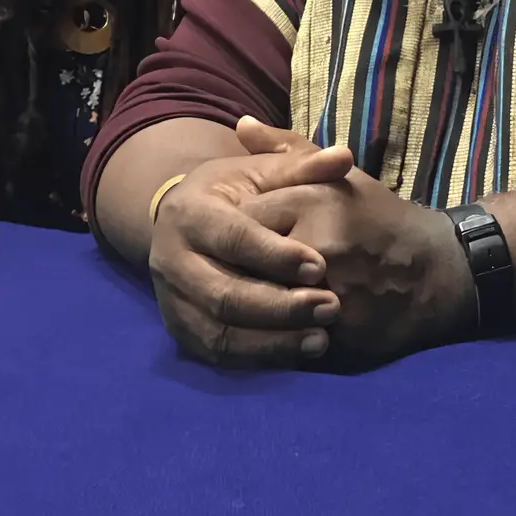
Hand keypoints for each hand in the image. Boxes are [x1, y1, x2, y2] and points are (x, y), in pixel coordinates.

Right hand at [149, 138, 353, 366]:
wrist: (186, 223)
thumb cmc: (235, 194)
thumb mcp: (262, 171)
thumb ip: (302, 166)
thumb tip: (344, 157)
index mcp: (190, 212)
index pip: (232, 237)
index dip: (275, 255)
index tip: (320, 266)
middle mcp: (171, 259)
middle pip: (223, 293)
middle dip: (280, 306)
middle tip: (330, 308)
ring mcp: (172, 300)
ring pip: (218, 332)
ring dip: (272, 341)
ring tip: (321, 339)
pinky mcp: (181, 330)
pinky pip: (218, 353)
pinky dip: (258, 358)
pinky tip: (297, 354)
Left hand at [246, 169, 474, 367]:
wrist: (438, 273)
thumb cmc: (382, 218)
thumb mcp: (340, 176)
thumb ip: (286, 151)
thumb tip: (240, 124)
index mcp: (315, 204)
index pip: (243, 220)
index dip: (232, 232)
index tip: (235, 238)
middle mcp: (319, 249)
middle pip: (245, 267)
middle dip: (237, 271)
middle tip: (235, 272)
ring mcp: (329, 297)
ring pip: (262, 309)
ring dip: (252, 308)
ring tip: (251, 301)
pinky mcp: (337, 337)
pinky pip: (285, 341)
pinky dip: (275, 338)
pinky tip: (275, 329)